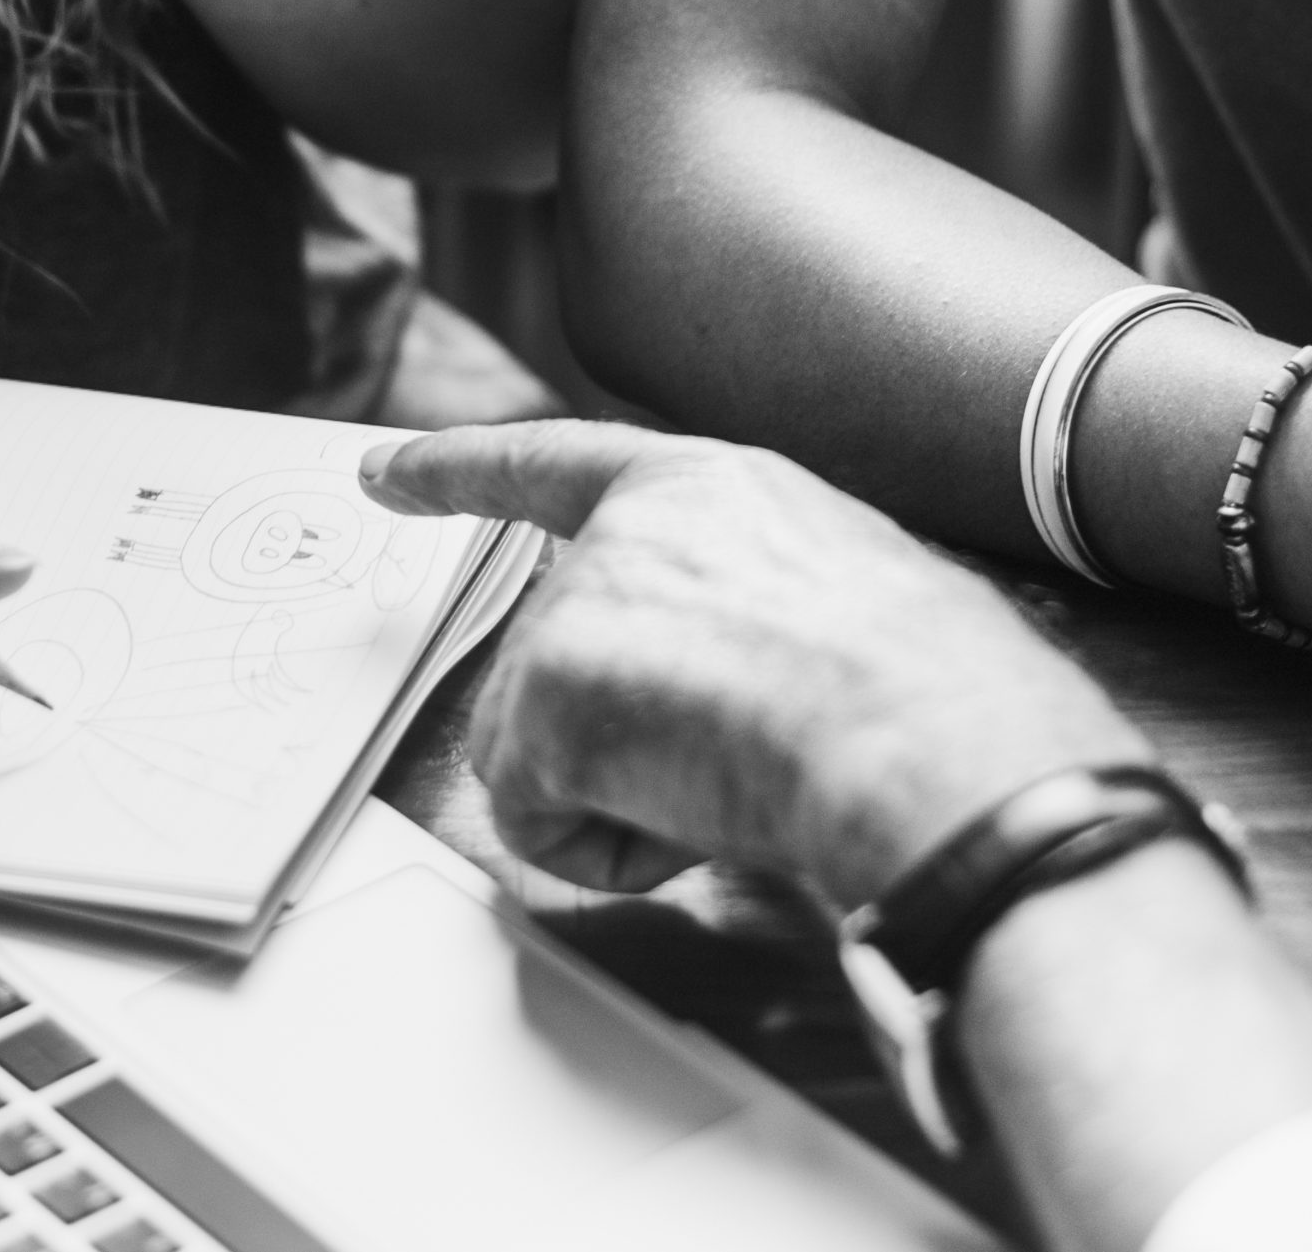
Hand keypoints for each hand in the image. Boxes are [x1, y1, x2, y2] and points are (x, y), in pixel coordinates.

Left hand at [360, 422, 1146, 908]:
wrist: (931, 738)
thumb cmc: (928, 695)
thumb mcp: (834, 598)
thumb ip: (730, 611)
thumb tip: (705, 704)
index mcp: (707, 487)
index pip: (555, 464)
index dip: (459, 469)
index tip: (380, 469)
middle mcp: (626, 527)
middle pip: (556, 667)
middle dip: (621, 745)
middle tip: (747, 754)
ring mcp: (578, 602)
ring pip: (546, 750)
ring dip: (630, 799)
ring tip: (744, 773)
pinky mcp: (547, 688)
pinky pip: (538, 819)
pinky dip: (609, 848)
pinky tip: (699, 809)